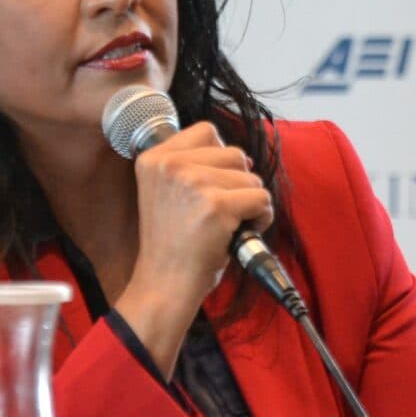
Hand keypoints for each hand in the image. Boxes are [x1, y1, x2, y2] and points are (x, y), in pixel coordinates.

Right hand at [114, 121, 271, 374]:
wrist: (164, 285)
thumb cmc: (171, 245)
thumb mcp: (166, 192)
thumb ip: (189, 167)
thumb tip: (241, 157)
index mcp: (153, 158)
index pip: (207, 131)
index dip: (220, 158)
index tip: (214, 185)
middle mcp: (170, 165)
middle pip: (233, 152)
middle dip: (238, 181)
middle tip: (223, 211)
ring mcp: (193, 183)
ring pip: (250, 175)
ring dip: (250, 200)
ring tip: (231, 224)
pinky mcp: (216, 205)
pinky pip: (261, 198)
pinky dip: (262, 217)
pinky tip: (243, 232)